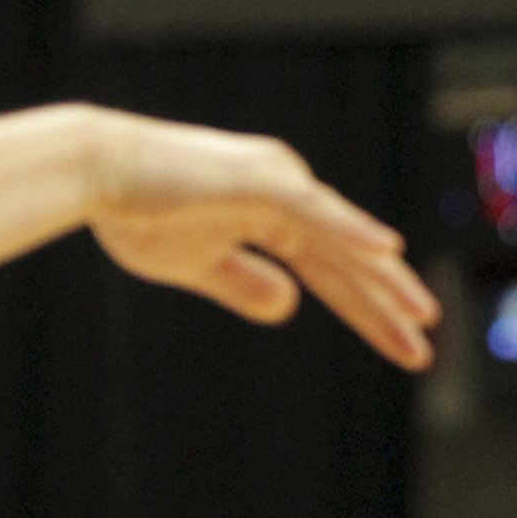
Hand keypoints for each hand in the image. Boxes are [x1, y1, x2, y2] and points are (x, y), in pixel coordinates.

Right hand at [81, 110, 439, 369]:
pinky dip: (350, 230)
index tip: (402, 344)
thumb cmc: (136, 211)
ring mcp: (277, 181)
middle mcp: (289, 191)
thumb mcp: (196, 264)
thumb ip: (243, 283)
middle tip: (424, 346)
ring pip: (340, 238)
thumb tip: (289, 308)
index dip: (368, 309)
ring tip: (421, 314)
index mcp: (276, 212)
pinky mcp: (257, 179)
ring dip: (382, 278)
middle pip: (349, 257)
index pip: (333, 270)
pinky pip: (312, 209)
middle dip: (388, 303)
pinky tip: (387, 251)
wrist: (92, 171)